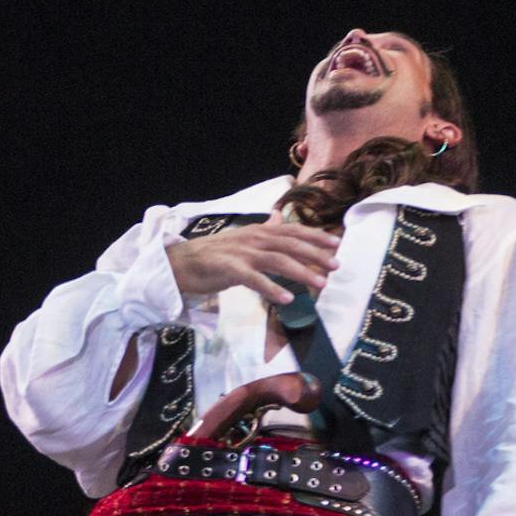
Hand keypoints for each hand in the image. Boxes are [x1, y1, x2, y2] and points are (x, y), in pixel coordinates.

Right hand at [166, 222, 339, 305]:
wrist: (178, 263)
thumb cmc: (210, 254)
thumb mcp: (240, 238)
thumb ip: (262, 230)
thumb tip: (278, 216)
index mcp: (257, 231)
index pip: (292, 230)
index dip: (316, 236)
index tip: (337, 244)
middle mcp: (253, 238)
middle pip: (291, 244)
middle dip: (316, 254)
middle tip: (336, 266)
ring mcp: (241, 253)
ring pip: (278, 260)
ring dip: (301, 272)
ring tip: (319, 284)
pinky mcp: (229, 269)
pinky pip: (255, 279)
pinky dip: (271, 288)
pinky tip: (287, 298)